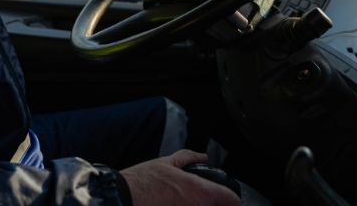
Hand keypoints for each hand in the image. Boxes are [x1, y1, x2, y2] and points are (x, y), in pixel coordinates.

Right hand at [119, 149, 239, 205]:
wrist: (122, 199)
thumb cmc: (142, 183)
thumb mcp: (166, 162)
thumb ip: (188, 158)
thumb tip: (202, 156)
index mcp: (200, 192)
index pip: (232, 200)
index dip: (233, 199)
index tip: (230, 199)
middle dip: (215, 205)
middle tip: (202, 199)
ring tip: (183, 202)